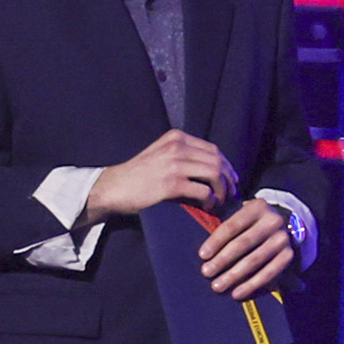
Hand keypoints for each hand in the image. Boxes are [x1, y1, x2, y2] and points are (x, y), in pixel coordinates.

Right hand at [88, 130, 237, 218]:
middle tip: (230, 193)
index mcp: (176, 138)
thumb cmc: (138, 175)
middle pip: (217, 161)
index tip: (231, 179)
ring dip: (221, 190)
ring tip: (219, 201)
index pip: (213, 149)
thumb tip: (215, 168)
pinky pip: (203, 191)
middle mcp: (176, 147)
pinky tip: (207, 206)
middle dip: (228, 179)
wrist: (112, 188)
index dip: (226, 165)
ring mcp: (173, 164)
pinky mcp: (170, 184)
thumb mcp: (161, 154)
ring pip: (214, 173)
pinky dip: (210, 200)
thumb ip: (184, 155)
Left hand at [198, 198, 296, 300]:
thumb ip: (226, 228)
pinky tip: (237, 293)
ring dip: (234, 275)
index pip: (233, 226)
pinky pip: (269, 272)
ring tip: (217, 286)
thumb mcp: (241, 216)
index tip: (202, 256)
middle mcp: (274, 221)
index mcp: (258, 207)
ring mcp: (283, 238)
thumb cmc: (250, 225)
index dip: (216, 241)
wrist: (283, 226)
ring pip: (255, 259)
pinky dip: (252, 284)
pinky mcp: (289, 255)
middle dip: (222, 260)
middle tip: (206, 272)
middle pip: (243, 243)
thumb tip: (205, 252)